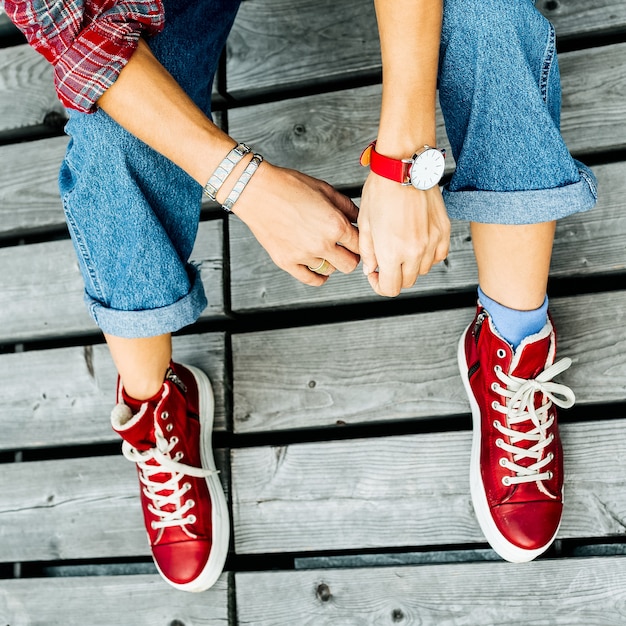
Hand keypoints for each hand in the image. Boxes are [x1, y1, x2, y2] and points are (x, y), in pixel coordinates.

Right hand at [232, 162, 359, 284]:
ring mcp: (304, 256)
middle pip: (349, 264)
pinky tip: (319, 269)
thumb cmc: (288, 186)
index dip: (360, 241)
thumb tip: (357, 218)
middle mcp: (322, 244)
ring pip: (330, 270)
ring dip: (331, 262)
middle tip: (345, 248)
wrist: (256, 190)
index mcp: (335, 225)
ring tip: (325, 250)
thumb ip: (346, 207)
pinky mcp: (287, 262)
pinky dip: (318, 276)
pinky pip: (311, 279)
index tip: (355, 239)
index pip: (359, 244)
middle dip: (350, 256)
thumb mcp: (324, 189)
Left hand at [358, 172, 449, 296]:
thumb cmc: (381, 190)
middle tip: (386, 261)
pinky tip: (417, 243)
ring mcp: (432, 242)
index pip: (390, 288)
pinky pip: (438, 256)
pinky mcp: (443, 231)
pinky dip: (428, 255)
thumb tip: (371, 268)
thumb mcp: (364, 224)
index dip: (379, 285)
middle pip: (406, 282)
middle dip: (394, 275)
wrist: (403, 167)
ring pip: (422, 270)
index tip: (375, 275)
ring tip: (401, 247)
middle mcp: (414, 251)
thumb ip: (367, 252)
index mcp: (391, 252)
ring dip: (410, 265)